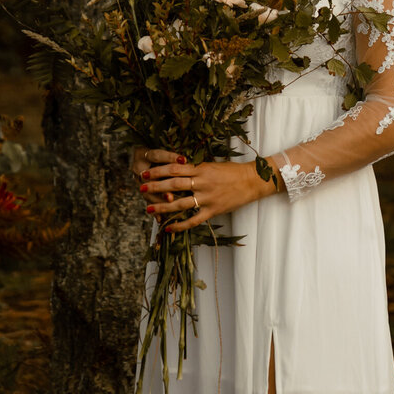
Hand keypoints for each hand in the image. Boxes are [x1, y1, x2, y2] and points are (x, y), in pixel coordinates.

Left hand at [138, 150, 276, 232]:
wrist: (252, 181)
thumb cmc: (233, 171)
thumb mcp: (212, 165)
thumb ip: (196, 168)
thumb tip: (178, 168)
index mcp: (201, 168)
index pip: (174, 168)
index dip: (158, 170)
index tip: (145, 172)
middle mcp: (202, 182)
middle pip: (174, 183)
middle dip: (155, 186)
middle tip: (140, 187)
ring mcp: (207, 197)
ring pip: (180, 203)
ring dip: (163, 207)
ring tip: (148, 209)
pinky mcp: (213, 210)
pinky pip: (193, 220)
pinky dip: (180, 225)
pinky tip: (168, 228)